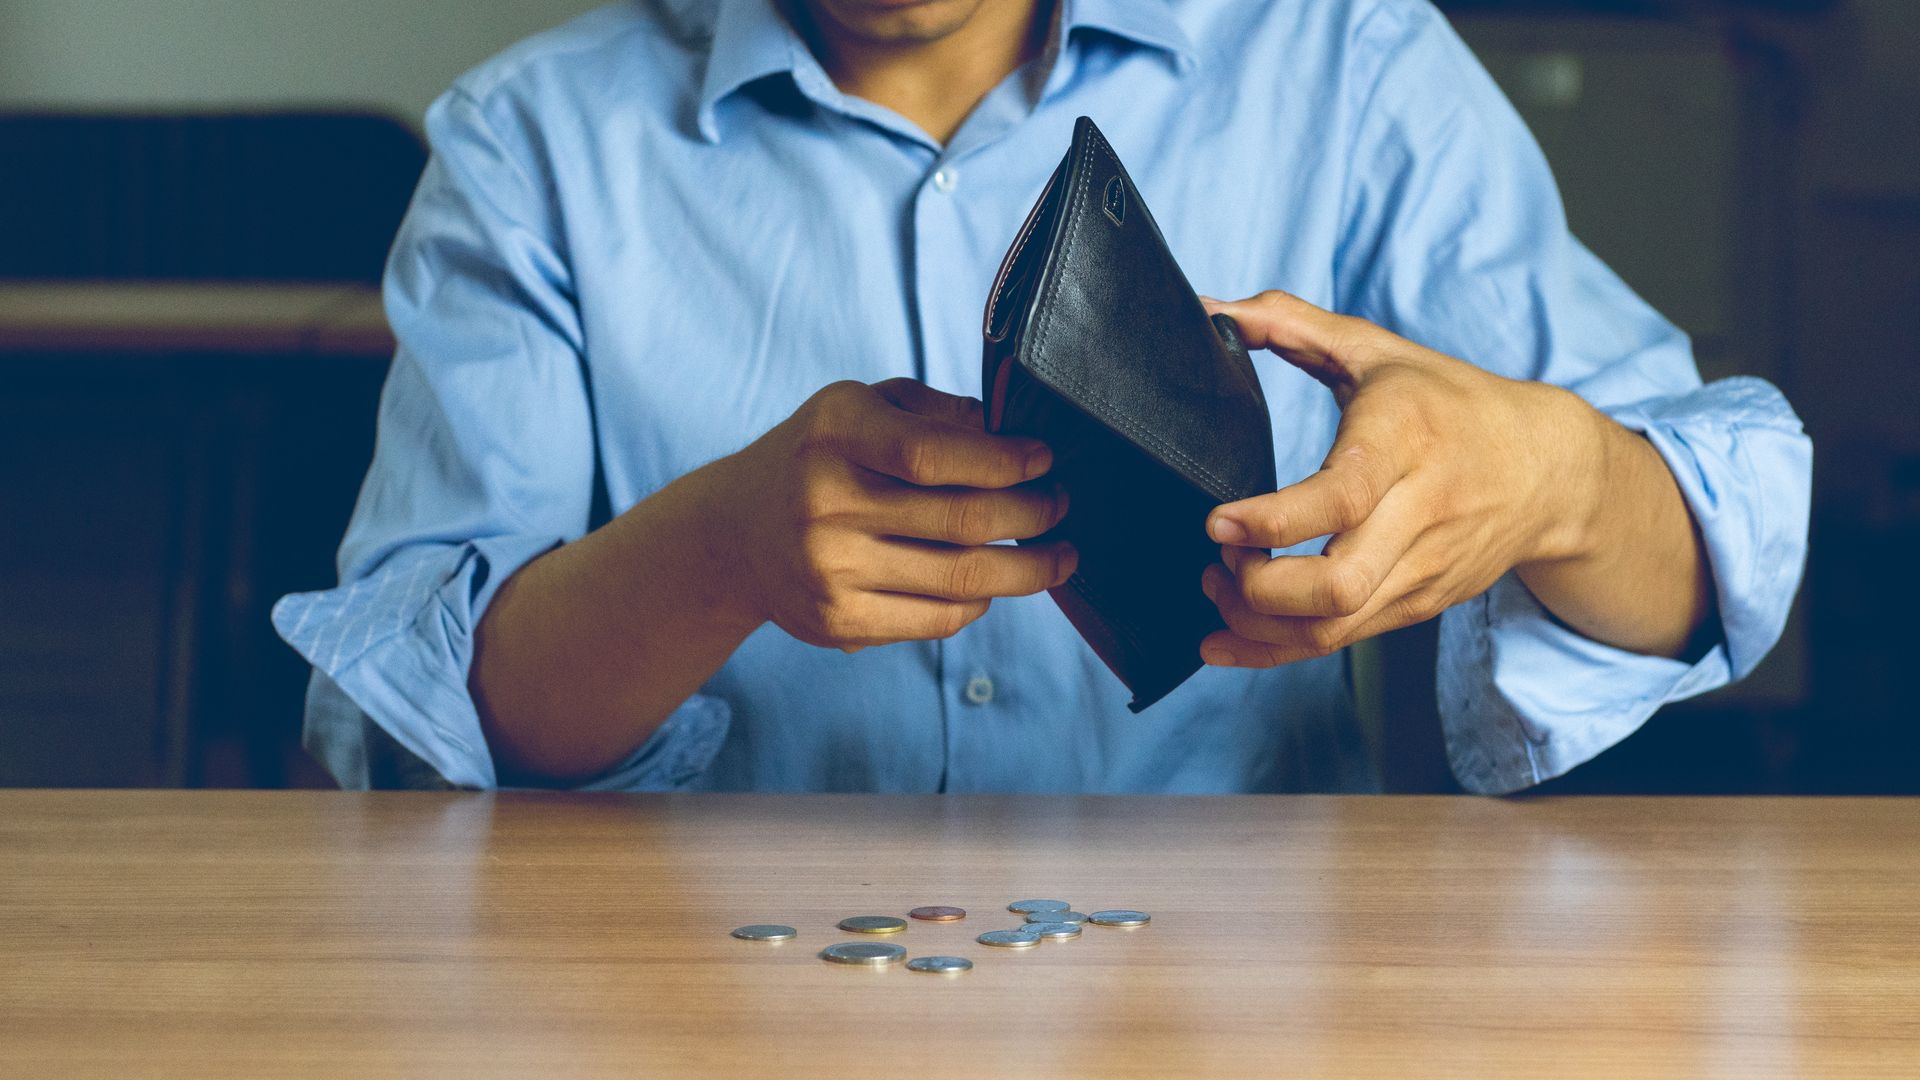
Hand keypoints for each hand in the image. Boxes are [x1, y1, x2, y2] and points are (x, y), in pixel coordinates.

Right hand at [713, 378, 1075, 649]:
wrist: (733, 533)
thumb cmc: (819, 457)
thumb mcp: (862, 407)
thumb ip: (935, 413)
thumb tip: (1012, 431)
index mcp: (835, 432)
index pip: (934, 454)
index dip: (1004, 461)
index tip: (1044, 459)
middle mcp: (825, 500)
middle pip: (963, 520)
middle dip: (1033, 515)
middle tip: (1062, 507)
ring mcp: (829, 567)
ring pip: (963, 579)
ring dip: (1028, 570)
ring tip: (1059, 556)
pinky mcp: (838, 620)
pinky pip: (939, 618)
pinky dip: (981, 601)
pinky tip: (995, 585)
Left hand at [1196, 291, 1606, 667]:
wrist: (1549, 469)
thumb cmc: (1448, 401)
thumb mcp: (1378, 349)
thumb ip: (1291, 323)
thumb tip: (1212, 309)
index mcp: (1406, 440)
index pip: (1342, 497)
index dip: (1274, 522)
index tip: (1217, 521)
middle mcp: (1420, 513)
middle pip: (1339, 584)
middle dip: (1259, 588)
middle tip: (1219, 558)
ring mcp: (1422, 568)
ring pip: (1335, 627)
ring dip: (1259, 623)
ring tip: (1218, 588)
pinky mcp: (1420, 604)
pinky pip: (1341, 642)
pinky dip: (1277, 648)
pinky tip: (1229, 635)